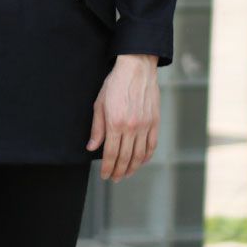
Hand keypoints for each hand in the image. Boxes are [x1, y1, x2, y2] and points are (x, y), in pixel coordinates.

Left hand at [85, 54, 159, 181]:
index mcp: (115, 123)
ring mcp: (145, 125)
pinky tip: (142, 161)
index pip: (110, 154)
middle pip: (125, 158)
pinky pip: (152, 145)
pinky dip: (147, 156)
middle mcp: (131, 127)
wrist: (136, 68)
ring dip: (133, 168)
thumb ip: (97, 128)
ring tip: (126, 174)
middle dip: (118, 171)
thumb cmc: (115, 83)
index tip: (104, 175)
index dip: (107, 168)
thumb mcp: (99, 103)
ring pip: (140, 155)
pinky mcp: (155, 121)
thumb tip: (92, 147)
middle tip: (114, 178)